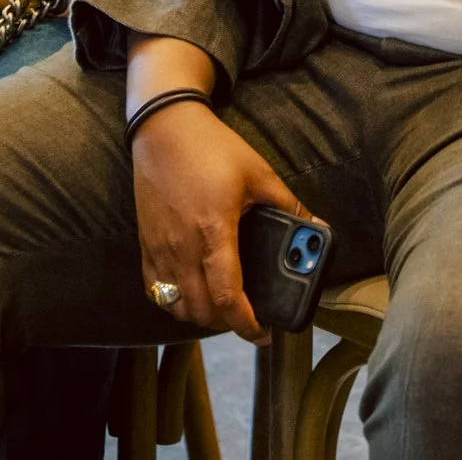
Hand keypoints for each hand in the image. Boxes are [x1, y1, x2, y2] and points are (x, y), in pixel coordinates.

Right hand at [130, 101, 313, 341]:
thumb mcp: (259, 173)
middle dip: (227, 324)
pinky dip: (173, 302)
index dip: (246, 323)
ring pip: (176, 306)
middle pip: (201, 310)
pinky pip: (154, 290)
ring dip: (200, 316)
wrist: (164, 129)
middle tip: (247, 318)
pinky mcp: (145, 244)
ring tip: (222, 308)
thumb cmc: (212, 148)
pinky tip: (191, 294)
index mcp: (214, 232)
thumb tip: (317, 228)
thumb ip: (290, 205)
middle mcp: (182, 247)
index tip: (262, 333)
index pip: (227, 297)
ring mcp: (160, 248)